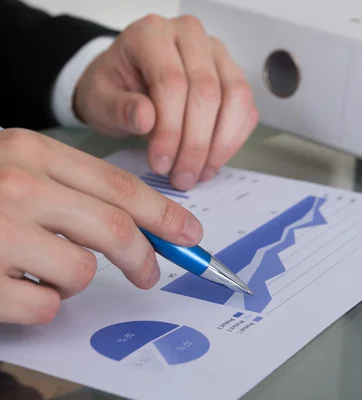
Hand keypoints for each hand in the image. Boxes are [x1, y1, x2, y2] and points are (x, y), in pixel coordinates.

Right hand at [0, 128, 203, 324]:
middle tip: (150, 274)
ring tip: (44, 269)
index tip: (190, 236)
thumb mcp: (20, 164)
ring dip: (75, 280)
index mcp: (32, 151)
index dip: (164, 215)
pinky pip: (44, 306)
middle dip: (145, 257)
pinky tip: (17, 286)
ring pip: (80, 272)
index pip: (120, 187)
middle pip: (114, 228)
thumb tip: (147, 223)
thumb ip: (77, 188)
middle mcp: (17, 186)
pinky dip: (43, 304)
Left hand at [73, 14, 258, 190]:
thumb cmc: (114, 88)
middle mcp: (190, 37)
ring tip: (198, 173)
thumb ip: (118, 108)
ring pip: (236, 99)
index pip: (171, 81)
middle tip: (182, 176)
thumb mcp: (99, 99)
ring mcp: (218, 56)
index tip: (160, 163)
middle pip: (207, 91)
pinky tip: (210, 162)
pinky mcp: (234, 77)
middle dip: (196, 143)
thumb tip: (145, 118)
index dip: (169, 128)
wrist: (127, 84)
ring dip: (220, 145)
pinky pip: (246, 110)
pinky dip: (232, 142)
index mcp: (152, 34)